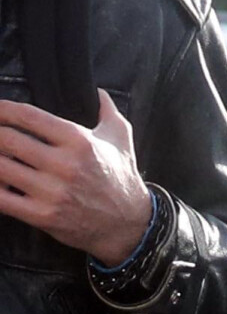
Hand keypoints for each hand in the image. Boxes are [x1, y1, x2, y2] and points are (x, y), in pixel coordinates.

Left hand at [0, 89, 150, 265]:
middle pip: (8, 140)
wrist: (127, 221)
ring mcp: (51, 192)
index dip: (4, 109)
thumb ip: (107, 110)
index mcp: (79, 141)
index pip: (31, 117)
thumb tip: (99, 92)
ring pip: (1, 168)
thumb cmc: (122, 176)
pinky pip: (2, 199)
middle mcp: (63, 164)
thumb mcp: (121, 137)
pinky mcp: (42, 215)